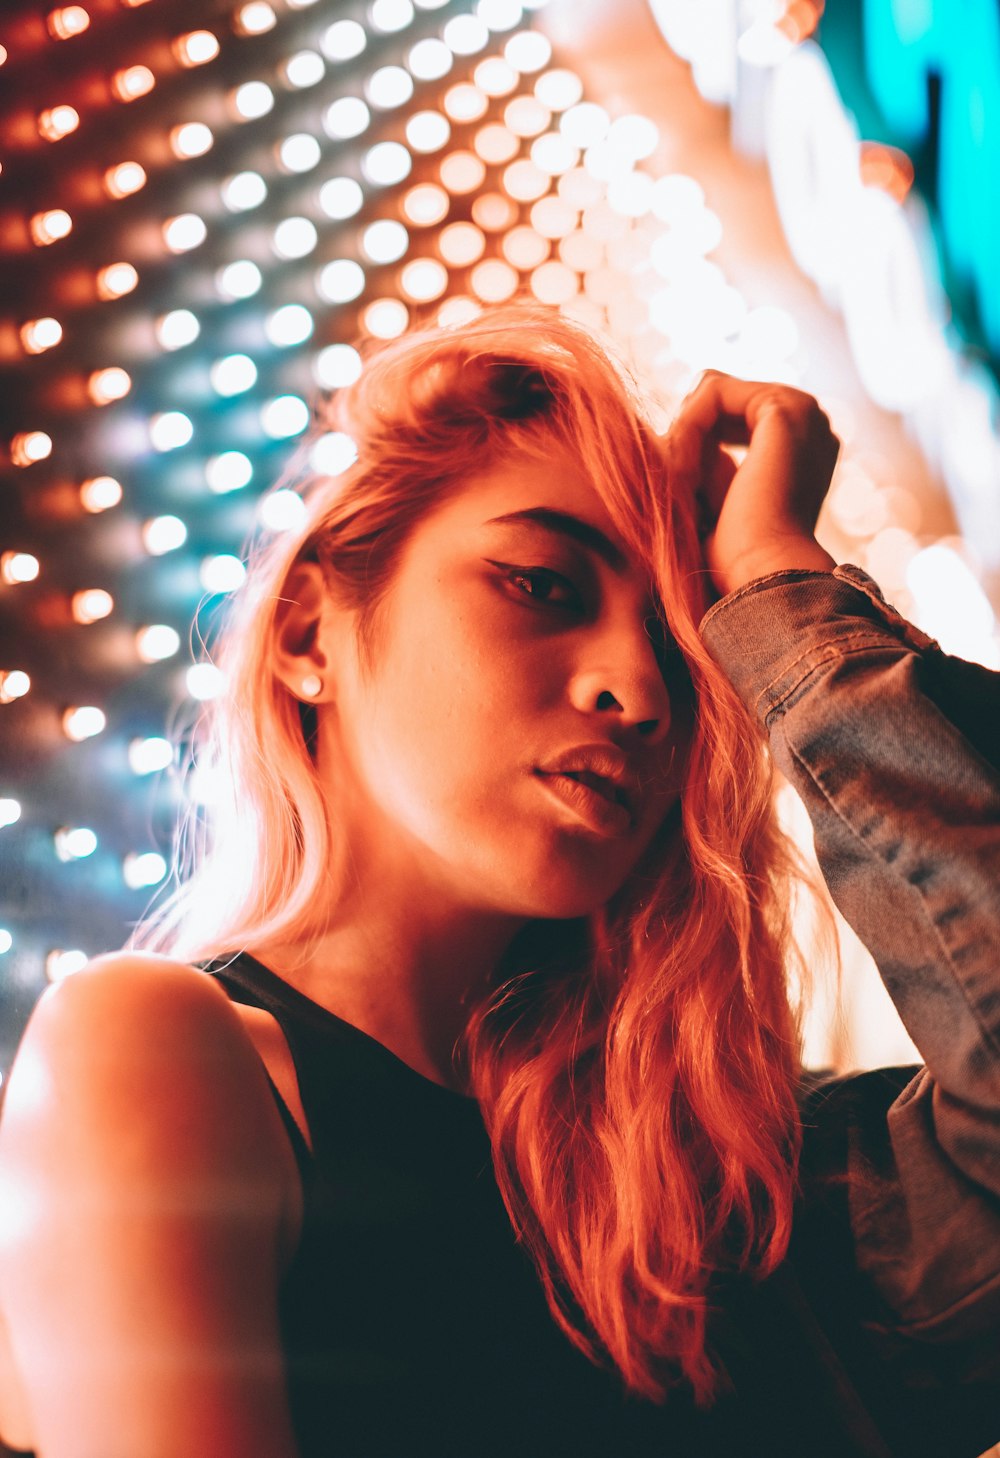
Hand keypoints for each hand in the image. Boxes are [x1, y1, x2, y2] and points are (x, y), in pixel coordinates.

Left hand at [664, 371, 840, 599]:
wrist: (762, 573)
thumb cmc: (737, 554)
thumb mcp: (715, 493)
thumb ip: (706, 454)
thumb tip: (675, 426)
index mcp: (801, 445)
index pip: (729, 413)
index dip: (694, 440)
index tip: (682, 485)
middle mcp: (810, 422)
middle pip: (720, 397)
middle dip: (689, 433)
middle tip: (677, 482)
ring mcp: (803, 409)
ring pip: (712, 392)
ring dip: (686, 433)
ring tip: (681, 479)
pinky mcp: (783, 406)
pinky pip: (713, 391)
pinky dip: (688, 426)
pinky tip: (685, 468)